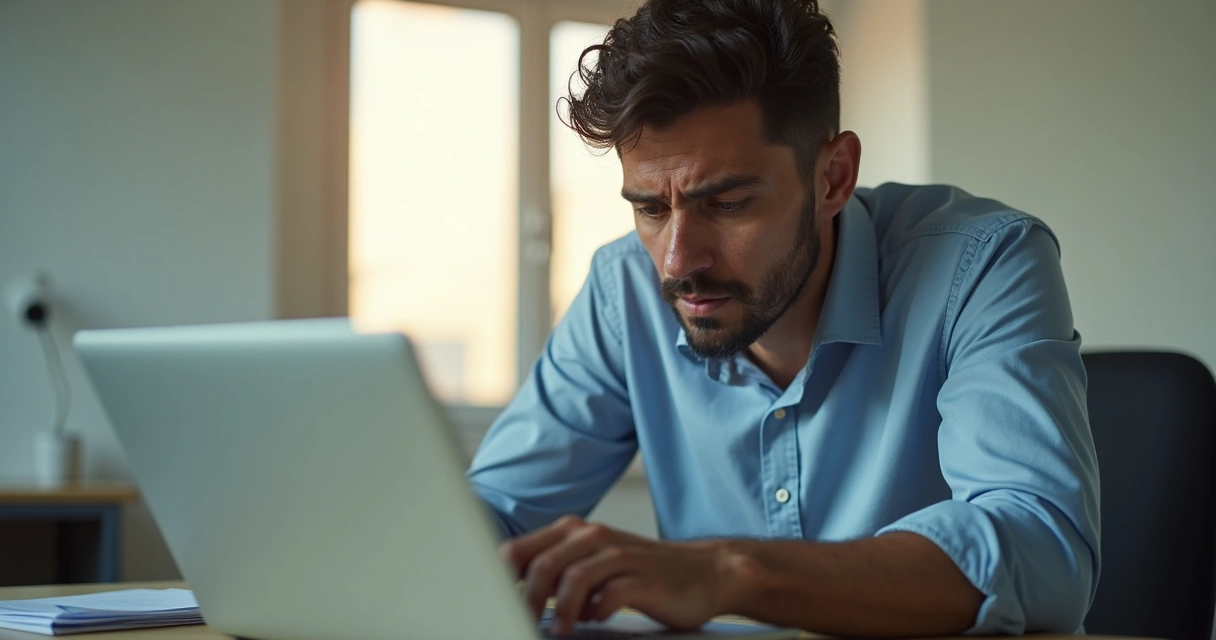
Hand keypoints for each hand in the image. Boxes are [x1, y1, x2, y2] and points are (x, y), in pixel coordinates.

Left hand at [500, 515, 741, 635]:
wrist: (705, 572)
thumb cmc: (641, 576)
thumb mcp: (592, 568)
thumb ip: (555, 575)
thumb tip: (508, 600)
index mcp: (572, 533)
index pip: (519, 551)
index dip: (497, 580)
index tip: (487, 607)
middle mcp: (592, 537)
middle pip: (541, 563)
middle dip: (522, 600)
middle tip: (515, 625)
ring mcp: (619, 554)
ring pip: (572, 576)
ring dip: (558, 609)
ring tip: (558, 631)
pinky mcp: (642, 577)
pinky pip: (610, 593)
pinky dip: (596, 610)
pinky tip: (595, 620)